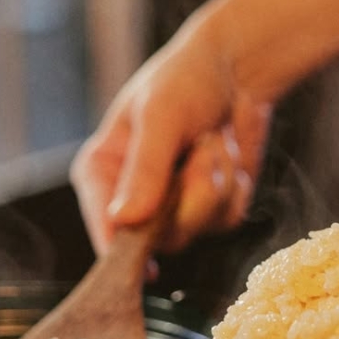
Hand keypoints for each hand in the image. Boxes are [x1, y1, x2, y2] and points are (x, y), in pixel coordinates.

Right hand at [71, 20, 272, 254]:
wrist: (236, 71)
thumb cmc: (186, 80)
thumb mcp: (161, 115)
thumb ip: (144, 169)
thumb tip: (124, 220)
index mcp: (101, 173)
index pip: (104, 227)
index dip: (123, 251)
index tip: (145, 268)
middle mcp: (131, 199)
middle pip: (158, 237)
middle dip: (191, 194)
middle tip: (201, 146)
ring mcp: (171, 210)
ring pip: (198, 227)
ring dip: (217, 180)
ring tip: (212, 140)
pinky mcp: (208, 212)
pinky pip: (226, 218)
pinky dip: (235, 184)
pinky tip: (226, 153)